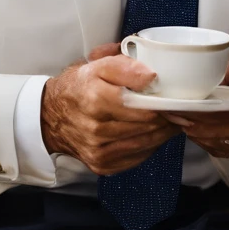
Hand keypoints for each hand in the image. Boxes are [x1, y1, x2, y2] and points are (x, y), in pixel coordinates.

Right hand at [40, 48, 178, 174]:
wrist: (51, 116)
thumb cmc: (78, 87)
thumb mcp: (97, 65)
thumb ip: (125, 65)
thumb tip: (151, 75)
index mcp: (96, 99)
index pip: (144, 106)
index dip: (164, 103)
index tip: (176, 98)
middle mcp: (96, 128)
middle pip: (148, 125)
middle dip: (167, 117)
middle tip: (177, 108)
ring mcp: (99, 150)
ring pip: (146, 142)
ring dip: (163, 132)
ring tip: (169, 120)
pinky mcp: (102, 164)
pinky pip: (137, 156)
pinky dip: (150, 145)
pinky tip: (152, 133)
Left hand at [166, 50, 228, 161]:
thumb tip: (211, 71)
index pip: (218, 109)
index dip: (195, 108)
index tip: (177, 102)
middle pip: (210, 127)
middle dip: (187, 119)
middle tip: (169, 110)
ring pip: (210, 140)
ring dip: (191, 130)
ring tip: (177, 117)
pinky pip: (215, 150)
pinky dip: (201, 140)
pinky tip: (194, 128)